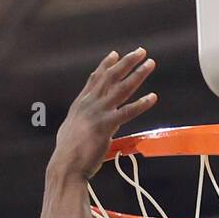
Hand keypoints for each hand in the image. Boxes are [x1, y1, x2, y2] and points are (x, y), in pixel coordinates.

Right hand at [53, 48, 158, 178]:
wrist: (65, 166)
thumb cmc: (67, 155)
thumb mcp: (70, 131)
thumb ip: (80, 122)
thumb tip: (84, 125)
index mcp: (80, 104)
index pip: (95, 79)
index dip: (106, 65)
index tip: (116, 54)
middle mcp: (89, 104)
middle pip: (111, 77)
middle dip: (126, 62)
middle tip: (141, 52)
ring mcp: (98, 113)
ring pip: (121, 89)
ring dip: (138, 74)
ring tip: (150, 64)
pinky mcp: (106, 126)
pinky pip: (127, 112)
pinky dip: (141, 104)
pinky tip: (152, 97)